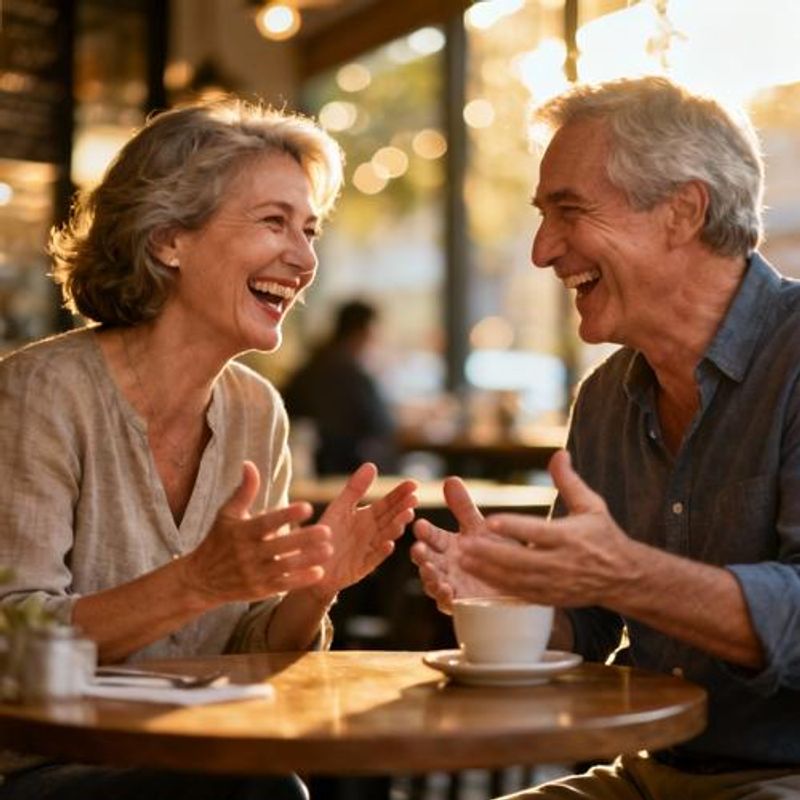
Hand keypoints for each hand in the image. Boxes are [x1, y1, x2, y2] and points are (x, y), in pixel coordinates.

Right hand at [180, 462, 333, 605]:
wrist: (200, 580)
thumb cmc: (218, 540)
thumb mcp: (227, 514)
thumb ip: (244, 491)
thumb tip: (249, 464)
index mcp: (241, 532)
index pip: (266, 522)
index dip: (287, 515)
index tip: (307, 507)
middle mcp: (247, 554)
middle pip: (280, 546)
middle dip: (304, 539)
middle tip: (327, 531)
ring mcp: (253, 573)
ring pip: (284, 566)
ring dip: (308, 559)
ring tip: (329, 550)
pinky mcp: (259, 590)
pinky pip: (283, 585)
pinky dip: (300, 580)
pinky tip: (319, 572)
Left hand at [313, 463, 417, 597]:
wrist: (312, 563)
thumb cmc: (326, 534)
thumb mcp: (340, 507)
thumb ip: (355, 488)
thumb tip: (372, 465)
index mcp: (368, 517)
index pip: (388, 503)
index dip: (400, 494)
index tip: (413, 484)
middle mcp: (372, 533)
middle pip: (390, 519)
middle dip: (403, 509)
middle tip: (414, 500)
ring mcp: (368, 550)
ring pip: (386, 536)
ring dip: (396, 527)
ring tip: (406, 517)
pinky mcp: (361, 567)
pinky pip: (372, 559)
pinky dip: (381, 553)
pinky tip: (389, 544)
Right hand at [410, 477, 501, 613]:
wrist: (519, 580)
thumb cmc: (496, 551)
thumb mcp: (480, 527)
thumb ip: (463, 507)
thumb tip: (450, 479)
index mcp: (447, 544)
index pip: (431, 536)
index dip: (425, 532)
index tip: (420, 524)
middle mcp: (445, 564)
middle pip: (427, 559)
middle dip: (421, 554)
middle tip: (418, 549)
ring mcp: (451, 584)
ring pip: (432, 581)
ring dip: (429, 576)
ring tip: (430, 569)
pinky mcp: (462, 603)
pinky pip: (449, 603)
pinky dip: (446, 597)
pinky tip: (448, 590)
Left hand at [459, 450, 638, 607]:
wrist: (624, 577)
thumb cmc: (603, 536)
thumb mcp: (591, 506)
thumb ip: (569, 481)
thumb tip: (559, 452)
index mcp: (570, 537)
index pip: (537, 532)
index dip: (513, 528)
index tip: (488, 522)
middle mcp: (561, 562)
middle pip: (521, 560)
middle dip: (491, 554)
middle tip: (464, 545)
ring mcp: (556, 583)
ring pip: (517, 580)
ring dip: (488, 571)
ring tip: (463, 560)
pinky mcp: (551, 598)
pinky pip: (521, 594)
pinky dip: (498, 587)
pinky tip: (479, 576)